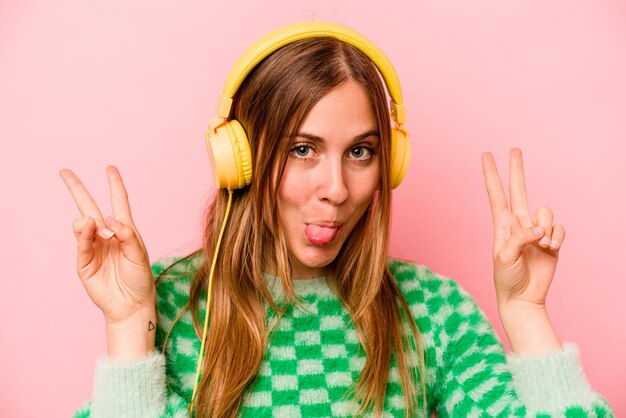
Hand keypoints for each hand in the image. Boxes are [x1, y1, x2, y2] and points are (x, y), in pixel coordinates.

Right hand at [59, 166, 154, 325]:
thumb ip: (127, 234)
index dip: (115, 185)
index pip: (118, 202)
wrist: (132, 304)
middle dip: (77, 189)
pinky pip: (82, 244)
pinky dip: (84, 234)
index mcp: (125, 230)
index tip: (110, 168)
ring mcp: (94, 248)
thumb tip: (107, 220)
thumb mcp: (140, 253)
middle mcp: (107, 236)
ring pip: (84, 224)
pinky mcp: (84, 262)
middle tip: (65, 172)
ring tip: (95, 224)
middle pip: (90, 207)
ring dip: (88, 220)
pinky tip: (89, 227)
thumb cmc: (140, 278)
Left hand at [481, 149, 565, 309]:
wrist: (522, 298)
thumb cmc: (506, 278)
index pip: (495, 194)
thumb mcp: (505, 256)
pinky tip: (550, 249)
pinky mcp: (552, 242)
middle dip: (517, 170)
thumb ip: (520, 238)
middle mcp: (519, 224)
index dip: (491, 174)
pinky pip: (559, 229)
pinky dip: (557, 238)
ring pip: (546, 213)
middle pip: (519, 190)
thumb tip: (540, 228)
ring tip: (540, 247)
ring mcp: (536, 232)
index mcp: (502, 225)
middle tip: (515, 149)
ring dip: (546, 229)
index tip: (486, 155)